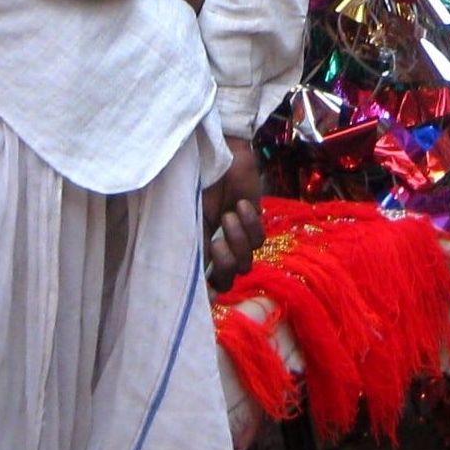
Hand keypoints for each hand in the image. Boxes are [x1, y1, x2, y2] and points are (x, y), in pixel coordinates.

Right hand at [203, 138, 265, 291]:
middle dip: (226, 266)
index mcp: (197, 248)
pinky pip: (259, 239)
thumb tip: (198, 281)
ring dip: (238, 240)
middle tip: (217, 244)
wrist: (218, 154)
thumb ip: (195, 247)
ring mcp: (237, 237)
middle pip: (229, 280)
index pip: (206, 284)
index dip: (210, 294)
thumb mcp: (190, 217)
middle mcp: (217, 247)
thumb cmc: (197, 182)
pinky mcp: (254, 223)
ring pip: (247, 263)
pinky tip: (241, 205)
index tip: (211, 295)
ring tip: (229, 215)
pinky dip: (251, 224)